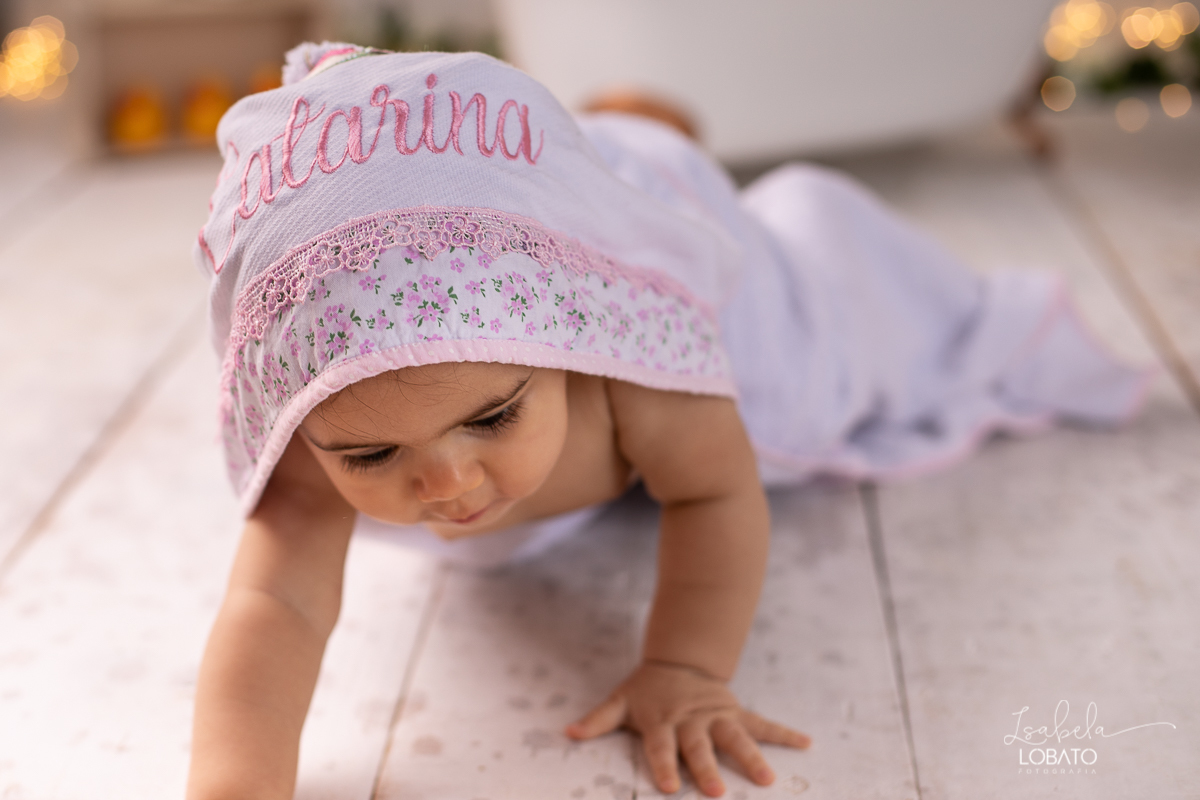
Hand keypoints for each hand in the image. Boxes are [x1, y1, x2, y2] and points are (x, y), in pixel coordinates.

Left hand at [565, 661, 809, 796]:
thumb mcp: (619, 702)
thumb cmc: (645, 690)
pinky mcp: (736, 712)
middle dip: (709, 769)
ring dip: (752, 757)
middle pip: (699, 747)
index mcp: (662, 722)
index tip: (672, 787)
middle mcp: (691, 721)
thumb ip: (597, 720)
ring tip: (766, 779)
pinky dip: (784, 733)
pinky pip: (763, 724)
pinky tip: (806, 743)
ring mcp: (717, 716)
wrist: (678, 661)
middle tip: (719, 793)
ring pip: (735, 737)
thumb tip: (566, 733)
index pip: (661, 747)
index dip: (664, 765)